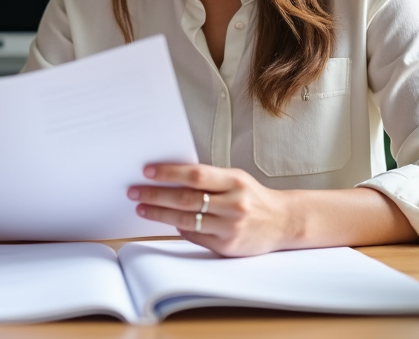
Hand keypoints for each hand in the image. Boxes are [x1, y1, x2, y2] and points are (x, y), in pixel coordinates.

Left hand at [128, 163, 294, 256]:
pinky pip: (195, 237)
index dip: (169, 173)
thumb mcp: (236, 179)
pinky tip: (168, 222)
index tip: (147, 172)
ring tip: (142, 208)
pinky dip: (179, 228)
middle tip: (134, 192)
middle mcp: (233, 204)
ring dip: (159, 214)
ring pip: (186, 220)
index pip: (196, 175)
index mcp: (235, 181)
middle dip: (155, 195)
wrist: (283, 222)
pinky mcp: (227, 246)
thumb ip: (209, 179)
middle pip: (186, 199)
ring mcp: (230, 227)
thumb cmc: (253, 196)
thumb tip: (171, 179)